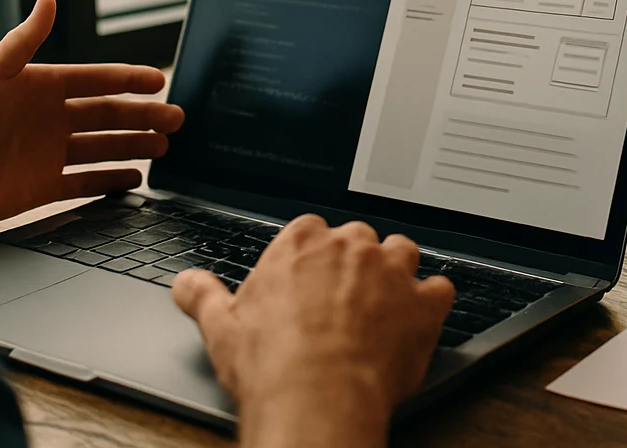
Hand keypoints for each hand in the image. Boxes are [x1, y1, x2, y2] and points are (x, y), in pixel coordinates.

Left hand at [0, 0, 183, 228]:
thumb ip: (25, 38)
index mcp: (42, 87)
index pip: (97, 80)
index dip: (129, 80)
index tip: (159, 81)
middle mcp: (51, 119)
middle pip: (109, 115)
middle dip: (144, 116)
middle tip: (175, 118)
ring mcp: (50, 154)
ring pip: (105, 147)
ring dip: (135, 145)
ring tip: (163, 147)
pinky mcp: (44, 187)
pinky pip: (87, 182)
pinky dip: (111, 180)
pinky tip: (134, 178)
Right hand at [173, 216, 454, 447]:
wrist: (317, 396)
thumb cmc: (271, 362)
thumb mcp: (220, 326)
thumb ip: (202, 296)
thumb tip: (185, 283)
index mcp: (302, 244)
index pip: (312, 230)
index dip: (312, 257)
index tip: (308, 280)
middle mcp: (350, 246)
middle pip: (359, 238)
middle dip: (354, 263)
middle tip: (342, 299)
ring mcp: (392, 271)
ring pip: (403, 251)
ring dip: (398, 271)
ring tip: (385, 302)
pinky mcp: (423, 303)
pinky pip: (440, 288)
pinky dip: (433, 301)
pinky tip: (421, 318)